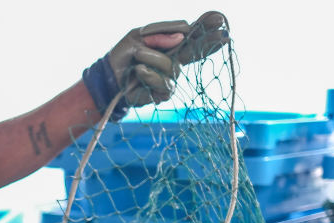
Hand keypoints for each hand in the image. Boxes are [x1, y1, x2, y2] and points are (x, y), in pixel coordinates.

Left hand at [83, 11, 228, 115]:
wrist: (109, 77)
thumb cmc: (124, 56)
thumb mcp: (137, 36)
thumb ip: (159, 34)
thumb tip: (182, 36)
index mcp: (171, 44)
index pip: (192, 36)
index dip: (206, 28)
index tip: (218, 19)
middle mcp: (175, 60)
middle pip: (197, 52)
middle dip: (210, 42)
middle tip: (224, 34)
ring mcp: (171, 77)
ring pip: (172, 67)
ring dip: (153, 58)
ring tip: (137, 56)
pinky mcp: (163, 93)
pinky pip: (163, 83)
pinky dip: (148, 75)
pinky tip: (139, 71)